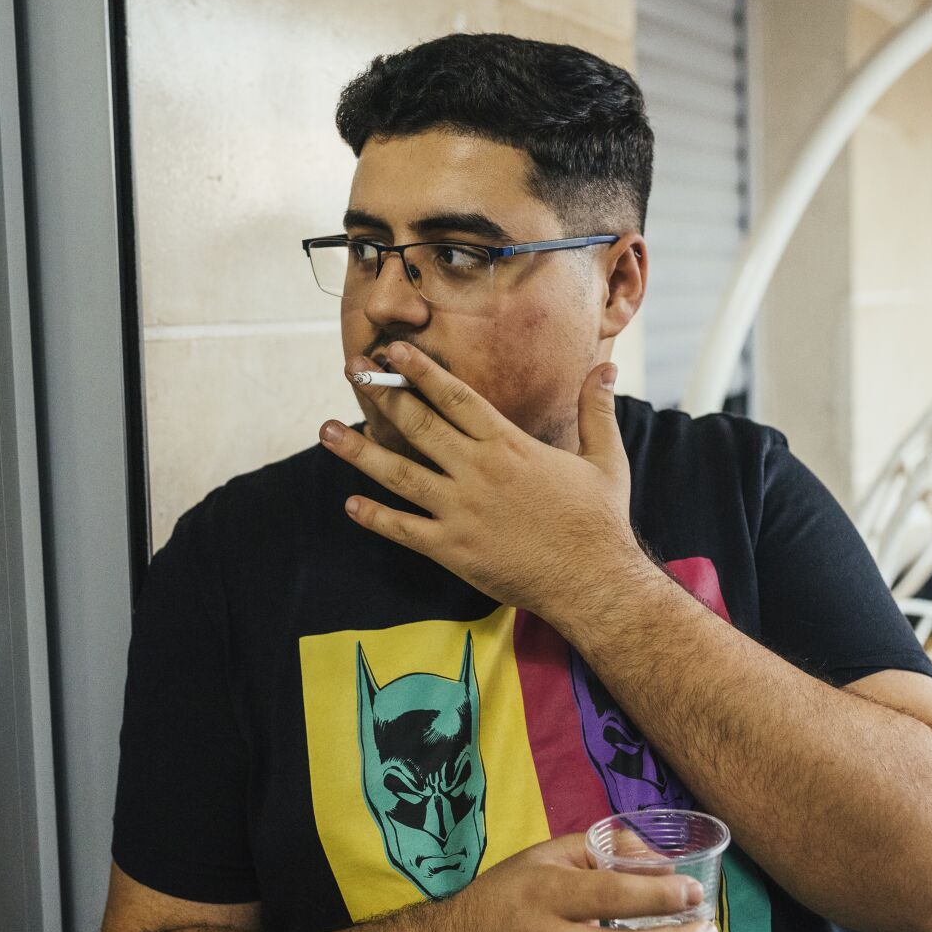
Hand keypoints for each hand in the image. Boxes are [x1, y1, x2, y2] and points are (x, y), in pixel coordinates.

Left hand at [321, 343, 648, 619]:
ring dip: (360, 452)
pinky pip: (404, 529)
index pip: (455, 397)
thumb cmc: (599, 519)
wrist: (593, 580)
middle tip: (350, 371)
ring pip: (399, 474)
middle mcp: (478, 471)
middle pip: (419, 425)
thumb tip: (605, 367)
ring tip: (327, 432)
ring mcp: (461, 511)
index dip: (420, 371)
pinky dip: (376, 517)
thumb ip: (595, 409)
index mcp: (508, 445)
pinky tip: (351, 504)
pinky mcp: (453, 548)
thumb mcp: (605, 457)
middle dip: (382, 395)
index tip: (391, 351)